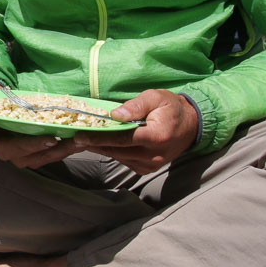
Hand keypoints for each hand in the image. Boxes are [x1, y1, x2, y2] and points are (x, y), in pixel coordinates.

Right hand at [0, 80, 79, 169]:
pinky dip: (67, 147)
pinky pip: (54, 153)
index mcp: (0, 147)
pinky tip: (82, 139)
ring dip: (67, 150)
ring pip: (50, 157)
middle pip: (39, 157)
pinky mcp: (39, 152)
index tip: (50, 140)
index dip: (34, 146)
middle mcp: (15, 156)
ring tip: (83, 140)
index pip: (18, 149)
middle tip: (75, 141)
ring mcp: (28, 155)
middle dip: (58, 150)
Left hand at [71, 88, 198, 173]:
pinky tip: (103, 143)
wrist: (190, 126)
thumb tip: (115, 114)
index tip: (80, 136)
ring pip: (118, 157)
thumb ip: (136, 105)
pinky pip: (124, 161)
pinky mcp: (146, 169)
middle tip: (74, 137)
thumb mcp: (155, 97)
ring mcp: (150, 165)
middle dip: (94, 144)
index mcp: (157, 136)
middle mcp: (153, 155)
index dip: (100, 138)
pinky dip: (112, 152)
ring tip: (84, 139)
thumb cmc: (171, 108)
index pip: (123, 139)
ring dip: (101, 148)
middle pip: (117, 150)